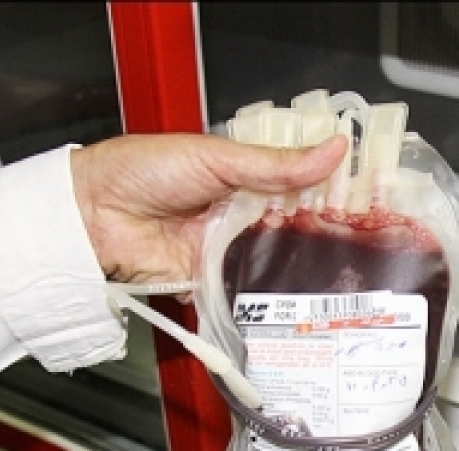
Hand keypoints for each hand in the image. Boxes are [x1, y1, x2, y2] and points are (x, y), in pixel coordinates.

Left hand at [70, 132, 347, 298]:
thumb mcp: (217, 158)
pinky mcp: (212, 280)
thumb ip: (276, 164)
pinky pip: (246, 288)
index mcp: (241, 177)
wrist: (93, 213)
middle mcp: (238, 214)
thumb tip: (333, 149)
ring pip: (275, 259)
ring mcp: (226, 249)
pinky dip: (268, 292)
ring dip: (299, 261)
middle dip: (321, 230)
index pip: (295, 184)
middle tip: (364, 234)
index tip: (365, 195)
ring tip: (343, 263)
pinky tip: (300, 292)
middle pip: (290, 225)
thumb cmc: (144, 170)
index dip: (326, 190)